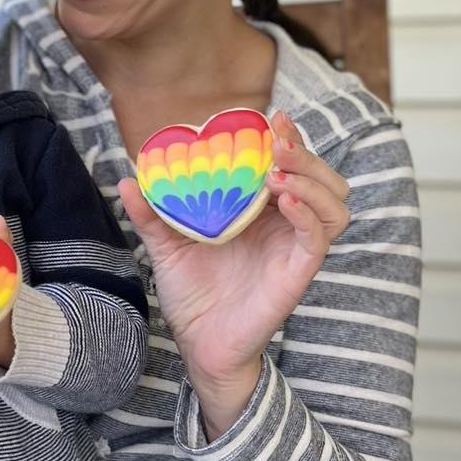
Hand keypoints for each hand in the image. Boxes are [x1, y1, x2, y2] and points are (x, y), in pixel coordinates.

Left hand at [118, 111, 349, 435]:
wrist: (197, 343)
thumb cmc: (192, 293)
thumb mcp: (166, 246)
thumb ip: (151, 214)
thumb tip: (127, 179)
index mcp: (261, 210)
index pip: (289, 164)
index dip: (288, 138)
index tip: (272, 117)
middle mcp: (285, 225)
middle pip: (321, 177)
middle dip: (305, 152)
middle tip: (278, 140)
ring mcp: (295, 247)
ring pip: (334, 203)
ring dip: (313, 178)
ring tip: (278, 170)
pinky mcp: (297, 272)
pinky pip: (318, 238)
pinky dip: (308, 213)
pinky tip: (283, 199)